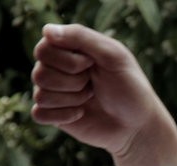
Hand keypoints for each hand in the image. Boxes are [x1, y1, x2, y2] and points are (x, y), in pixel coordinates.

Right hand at [31, 24, 176, 165]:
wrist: (136, 125)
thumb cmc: (129, 88)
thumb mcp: (114, 56)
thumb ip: (82, 37)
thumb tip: (46, 31)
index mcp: (67, 49)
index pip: (44, 49)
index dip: (70, 61)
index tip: (93, 65)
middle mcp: (55, 68)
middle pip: (40, 73)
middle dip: (73, 82)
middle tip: (93, 84)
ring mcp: (53, 92)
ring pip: (41, 94)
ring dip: (73, 99)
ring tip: (90, 98)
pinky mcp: (53, 115)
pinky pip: (40, 114)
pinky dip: (63, 116)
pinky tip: (81, 114)